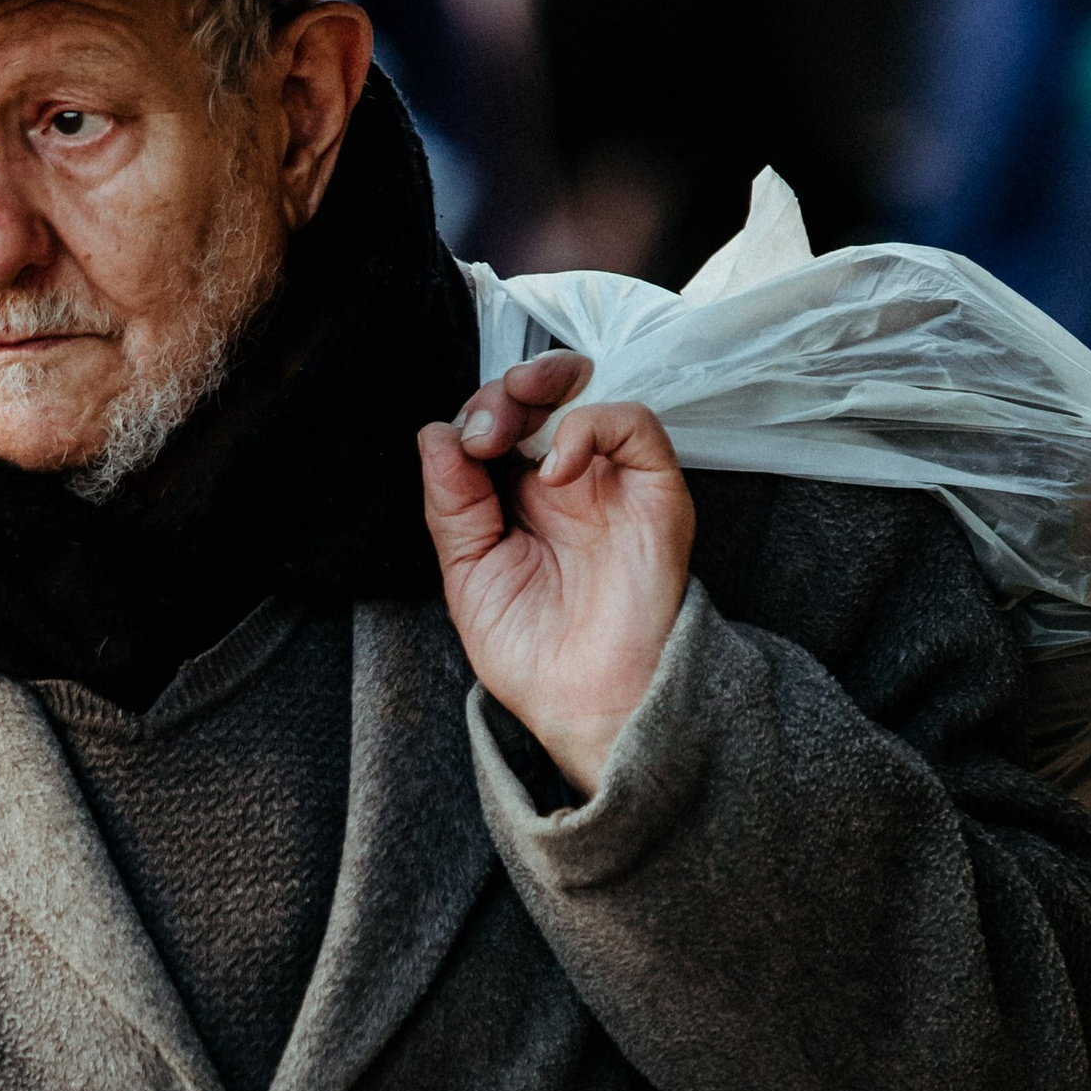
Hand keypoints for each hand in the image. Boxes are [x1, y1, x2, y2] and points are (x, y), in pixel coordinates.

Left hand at [419, 350, 694, 794]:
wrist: (589, 706)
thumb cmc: (536, 657)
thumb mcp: (470, 576)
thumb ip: (452, 506)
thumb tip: (436, 432)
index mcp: (518, 501)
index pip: (496, 426)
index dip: (473, 418)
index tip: (458, 447)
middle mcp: (566, 483)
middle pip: (539, 396)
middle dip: (503, 392)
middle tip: (484, 428)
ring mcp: (611, 482)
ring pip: (589, 390)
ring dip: (543, 384)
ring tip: (513, 419)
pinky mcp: (655, 490)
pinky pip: (634, 424)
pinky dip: (590, 426)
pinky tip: (556, 469)